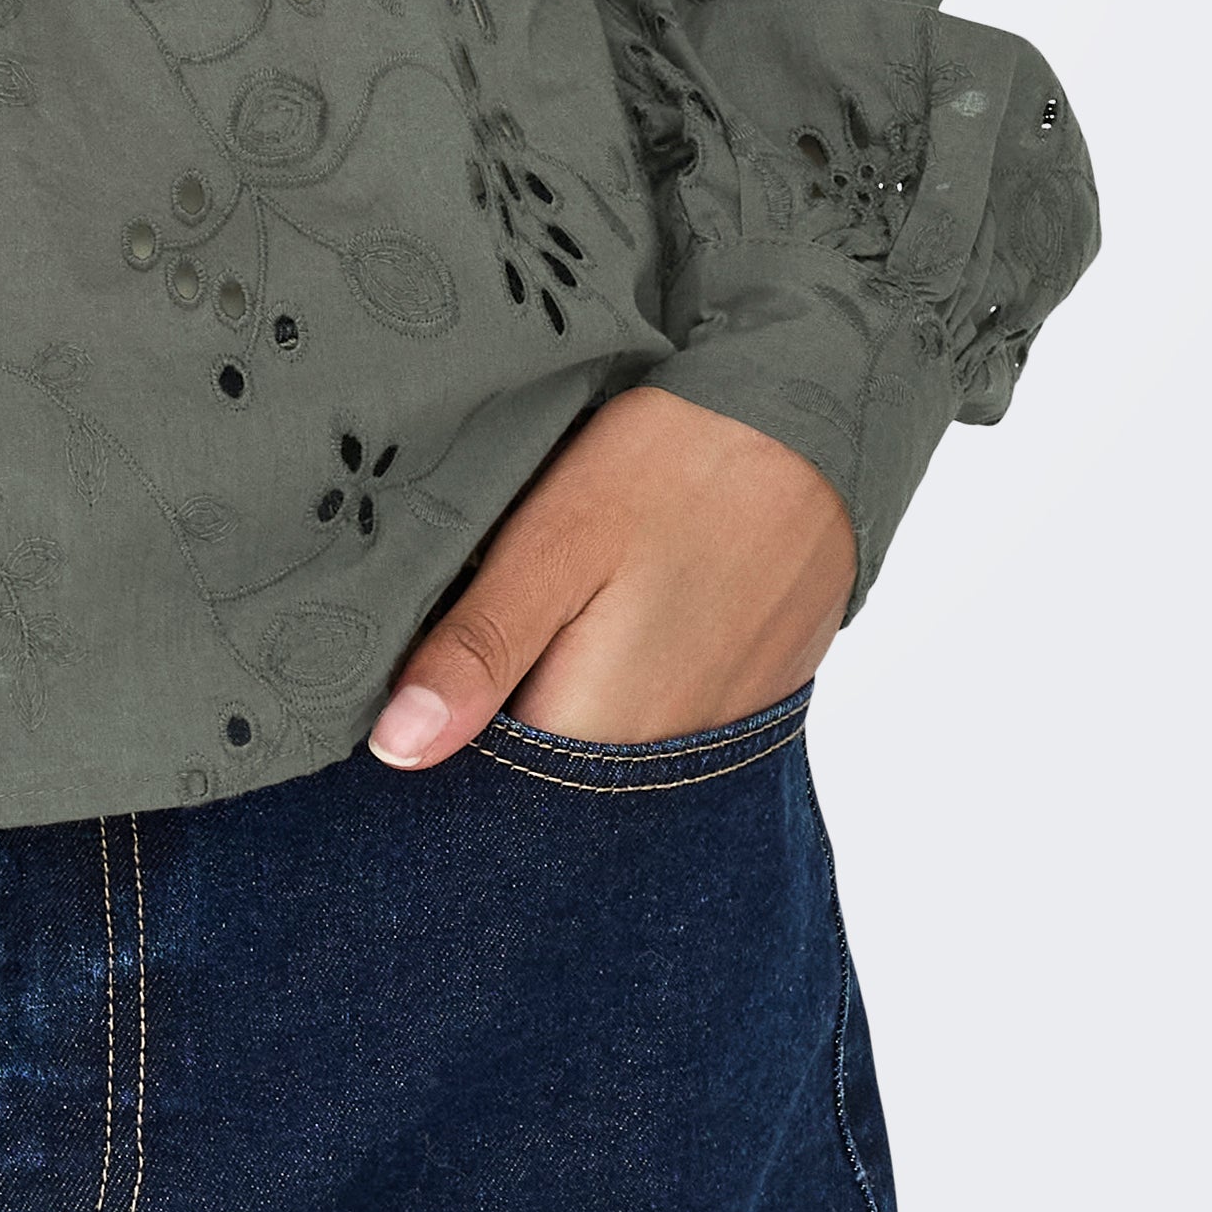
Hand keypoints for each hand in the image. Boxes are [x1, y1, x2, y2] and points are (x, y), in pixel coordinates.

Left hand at [366, 385, 853, 765]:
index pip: (483, 786)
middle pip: (540, 773)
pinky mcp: (737, 702)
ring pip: (593, 745)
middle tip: (470, 617)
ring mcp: (709, 738)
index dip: (433, 729)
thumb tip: (396, 750)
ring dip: (552, 694)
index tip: (404, 669)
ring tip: (546, 605)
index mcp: (599, 735)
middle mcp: (660, 766)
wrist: (816, 425)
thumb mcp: (554, 542)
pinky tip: (603, 614)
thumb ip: (480, 649)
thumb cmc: (677, 471)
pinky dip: (612, 678)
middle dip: (490, 715)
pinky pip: (649, 721)